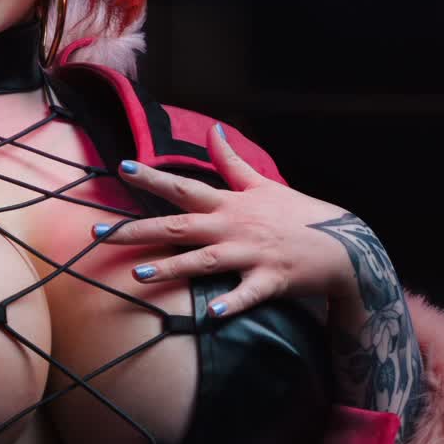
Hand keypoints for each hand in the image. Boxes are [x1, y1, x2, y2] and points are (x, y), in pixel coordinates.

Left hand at [91, 123, 360, 320]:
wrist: (344, 244)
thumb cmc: (298, 214)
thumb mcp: (264, 184)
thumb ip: (232, 161)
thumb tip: (213, 130)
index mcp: (231, 204)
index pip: (184, 187)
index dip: (152, 178)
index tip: (122, 168)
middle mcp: (235, 227)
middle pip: (180, 226)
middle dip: (138, 230)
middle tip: (99, 235)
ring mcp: (252, 254)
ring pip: (204, 261)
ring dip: (172, 268)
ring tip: (138, 276)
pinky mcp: (271, 280)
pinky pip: (248, 294)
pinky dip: (232, 303)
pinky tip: (213, 314)